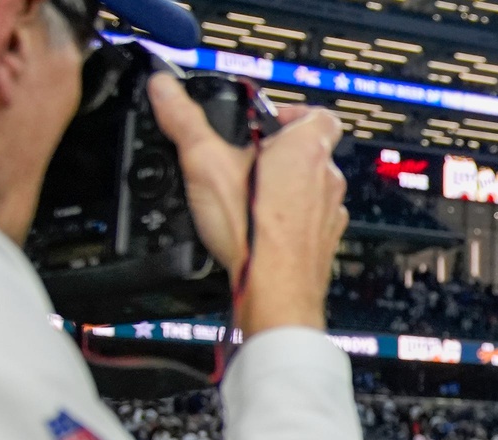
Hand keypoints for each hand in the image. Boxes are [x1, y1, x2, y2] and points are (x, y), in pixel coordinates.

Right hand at [148, 75, 347, 334]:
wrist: (276, 292)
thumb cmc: (254, 233)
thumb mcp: (205, 164)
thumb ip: (184, 121)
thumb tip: (166, 90)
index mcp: (308, 149)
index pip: (320, 115)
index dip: (295, 112)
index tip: (270, 120)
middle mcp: (329, 180)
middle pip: (312, 153)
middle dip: (281, 154)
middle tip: (248, 161)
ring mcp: (331, 216)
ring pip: (313, 190)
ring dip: (287, 190)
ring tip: (251, 198)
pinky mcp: (325, 245)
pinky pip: (311, 224)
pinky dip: (291, 223)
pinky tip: (262, 231)